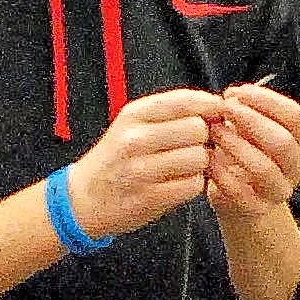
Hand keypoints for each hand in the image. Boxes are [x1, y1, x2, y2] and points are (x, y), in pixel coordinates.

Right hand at [61, 90, 221, 240]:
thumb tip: (216, 106)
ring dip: (201, 164)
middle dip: (204, 138)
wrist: (84, 199)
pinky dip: (193, 186)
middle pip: (198, 128)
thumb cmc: (116, 160)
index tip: (215, 115)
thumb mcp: (132, 124)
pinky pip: (193, 185)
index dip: (209, 107)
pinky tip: (179, 184)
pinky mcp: (150, 198)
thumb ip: (170, 112)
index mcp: (133, 115)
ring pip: (199, 158)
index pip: (185, 100)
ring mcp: (142, 170)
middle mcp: (135, 139)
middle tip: (195, 147)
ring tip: (186, 167)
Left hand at [205, 80, 299, 217]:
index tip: (241, 92)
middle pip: (282, 141)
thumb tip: (232, 96)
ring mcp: (279, 190)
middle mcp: (297, 167)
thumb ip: (246, 109)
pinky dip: (221, 172)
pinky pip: (239, 190)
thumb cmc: (246, 156)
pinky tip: (209, 159)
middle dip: (250, 120)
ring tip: (215, 132)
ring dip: (235, 145)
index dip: (266, 101)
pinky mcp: (256, 208)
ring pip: (263, 167)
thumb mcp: (251, 128)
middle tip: (225, 109)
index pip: (294, 116)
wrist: (241, 199)